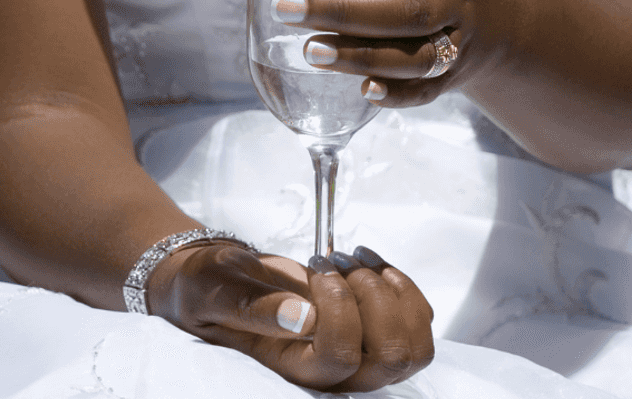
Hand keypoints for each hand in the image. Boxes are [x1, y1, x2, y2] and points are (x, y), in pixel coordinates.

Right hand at [150, 243, 433, 391]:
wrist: (224, 280)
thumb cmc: (213, 287)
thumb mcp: (218, 290)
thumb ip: (253, 306)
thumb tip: (303, 317)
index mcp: (294, 367)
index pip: (341, 357)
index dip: (341, 309)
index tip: (316, 269)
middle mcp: (334, 370)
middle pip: (392, 357)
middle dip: (376, 298)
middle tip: (340, 263)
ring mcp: (361, 353)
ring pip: (414, 345)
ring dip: (394, 292)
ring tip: (357, 261)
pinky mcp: (377, 329)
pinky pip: (418, 318)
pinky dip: (402, 284)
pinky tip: (368, 262)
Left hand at [241, 0, 516, 106]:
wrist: (496, 19)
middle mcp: (455, 2)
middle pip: (407, 12)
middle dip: (344, 12)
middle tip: (287, 11)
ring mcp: (457, 44)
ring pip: (416, 56)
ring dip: (361, 56)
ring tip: (309, 52)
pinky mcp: (450, 79)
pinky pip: (426, 92)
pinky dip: (396, 94)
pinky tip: (362, 91)